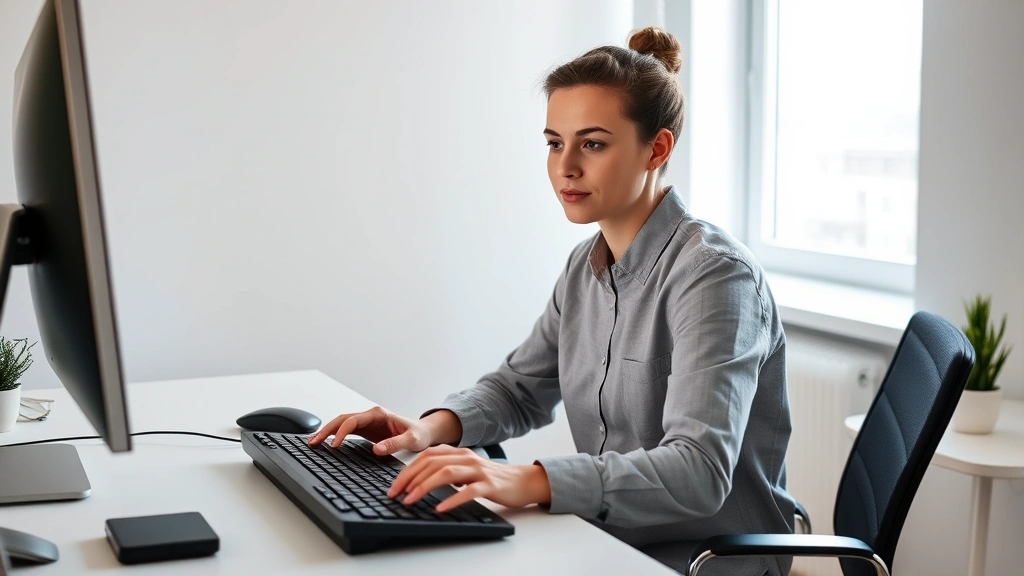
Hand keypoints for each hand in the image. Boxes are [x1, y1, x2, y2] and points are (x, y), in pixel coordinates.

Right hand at [307, 406, 431, 454]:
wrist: (425, 432)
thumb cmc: (420, 434)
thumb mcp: (411, 440)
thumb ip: (395, 444)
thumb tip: (377, 449)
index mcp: (378, 414)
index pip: (353, 421)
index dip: (341, 432)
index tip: (334, 445)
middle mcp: (370, 416)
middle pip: (342, 420)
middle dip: (326, 430)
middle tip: (313, 442)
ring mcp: (367, 423)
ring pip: (341, 424)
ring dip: (327, 432)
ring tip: (313, 442)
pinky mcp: (366, 431)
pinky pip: (346, 431)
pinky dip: (334, 436)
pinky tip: (325, 443)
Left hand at [387, 444, 550, 512]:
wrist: (522, 481)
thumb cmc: (492, 479)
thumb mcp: (466, 470)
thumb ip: (447, 470)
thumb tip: (418, 481)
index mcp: (459, 452)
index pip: (426, 456)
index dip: (407, 470)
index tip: (394, 486)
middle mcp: (467, 457)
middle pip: (432, 463)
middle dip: (410, 478)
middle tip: (396, 494)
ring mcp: (478, 470)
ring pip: (446, 473)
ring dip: (425, 486)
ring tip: (411, 500)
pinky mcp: (489, 485)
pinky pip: (468, 491)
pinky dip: (451, 499)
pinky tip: (440, 508)